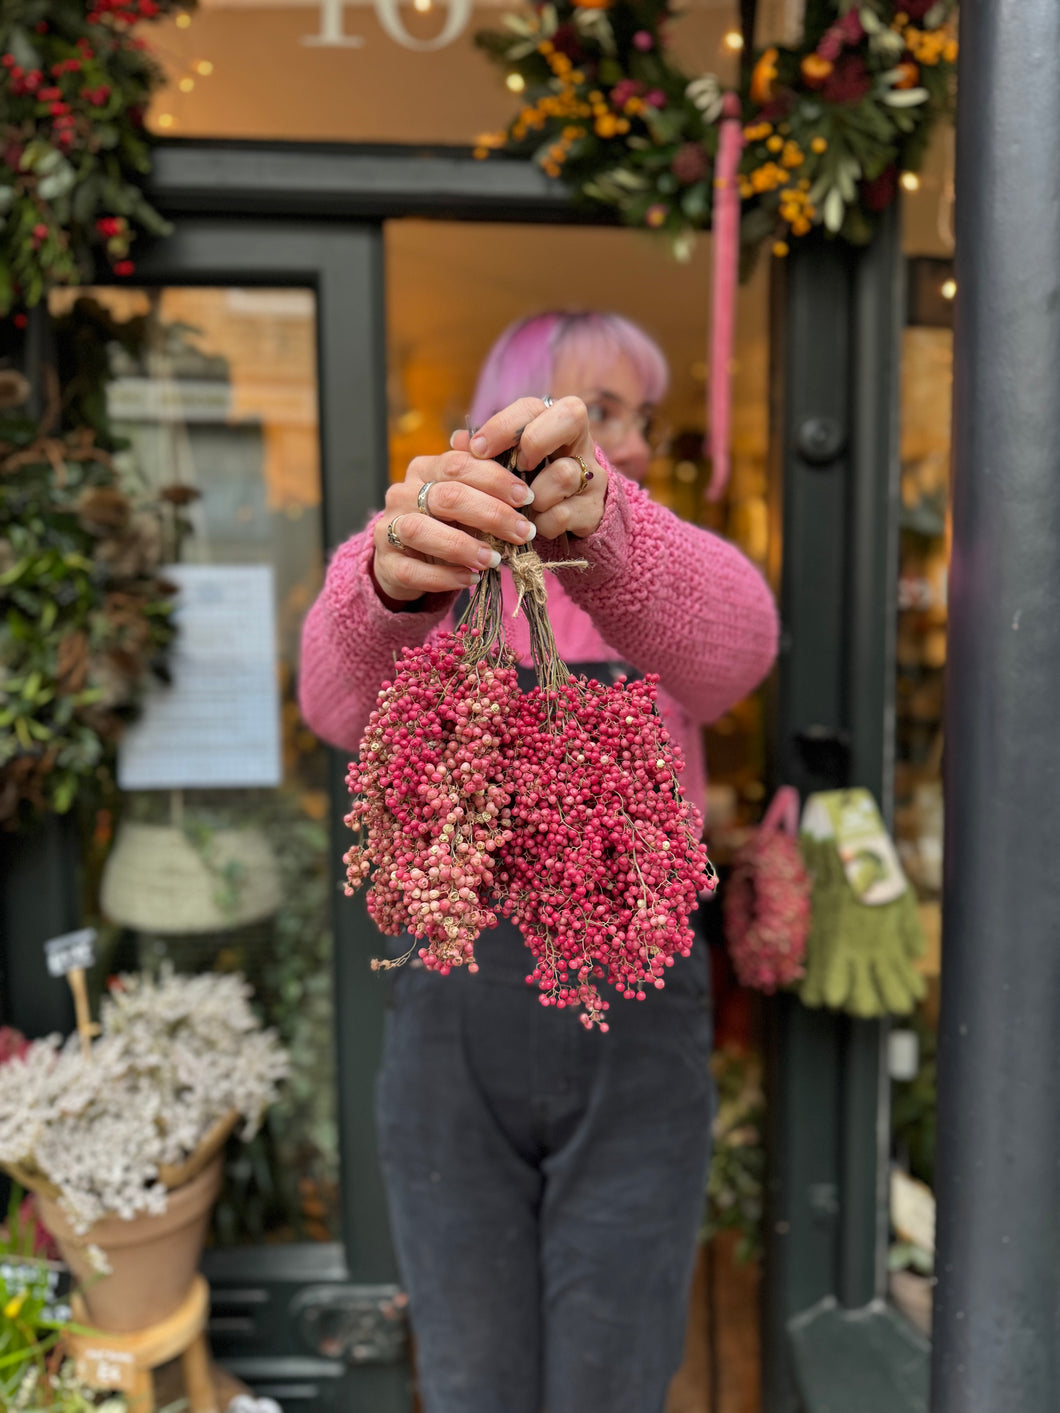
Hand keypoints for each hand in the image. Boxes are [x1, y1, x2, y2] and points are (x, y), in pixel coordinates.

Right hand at [372, 447, 537, 603]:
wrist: (405, 562)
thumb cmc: (445, 525)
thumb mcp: (464, 500)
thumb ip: (484, 482)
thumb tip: (515, 459)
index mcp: (424, 470)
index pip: (458, 464)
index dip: (495, 479)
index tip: (526, 498)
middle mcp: (402, 494)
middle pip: (447, 496)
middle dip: (492, 514)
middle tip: (522, 532)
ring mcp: (389, 528)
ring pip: (422, 530)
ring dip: (464, 546)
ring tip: (494, 560)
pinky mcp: (386, 564)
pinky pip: (413, 570)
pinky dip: (445, 577)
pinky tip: (471, 579)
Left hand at [450, 394, 607, 540]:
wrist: (566, 520)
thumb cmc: (529, 482)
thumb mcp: (506, 463)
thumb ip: (484, 450)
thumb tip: (458, 440)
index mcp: (553, 423)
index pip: (534, 406)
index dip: (504, 425)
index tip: (478, 449)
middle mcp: (580, 442)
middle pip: (570, 417)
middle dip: (535, 441)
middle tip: (518, 466)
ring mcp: (591, 476)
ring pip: (564, 474)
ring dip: (533, 495)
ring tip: (522, 505)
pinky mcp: (593, 509)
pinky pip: (561, 515)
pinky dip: (540, 524)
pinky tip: (534, 525)